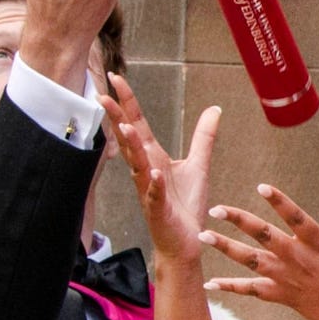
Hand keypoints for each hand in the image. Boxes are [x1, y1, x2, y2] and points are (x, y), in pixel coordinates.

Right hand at [101, 76, 220, 263]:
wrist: (187, 240)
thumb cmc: (186, 204)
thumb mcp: (199, 164)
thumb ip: (204, 136)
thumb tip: (214, 109)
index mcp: (153, 157)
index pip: (138, 124)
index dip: (127, 102)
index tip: (115, 78)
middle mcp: (146, 170)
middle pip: (129, 139)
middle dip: (117, 117)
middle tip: (103, 94)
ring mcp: (149, 190)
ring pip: (137, 165)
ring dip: (131, 147)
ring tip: (124, 127)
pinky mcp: (159, 209)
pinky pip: (154, 195)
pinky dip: (154, 184)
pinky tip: (153, 173)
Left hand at [202, 178, 318, 319]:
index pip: (297, 218)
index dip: (281, 203)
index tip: (262, 186)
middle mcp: (299, 259)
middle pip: (265, 237)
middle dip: (239, 222)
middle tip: (215, 208)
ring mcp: (286, 278)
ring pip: (251, 261)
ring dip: (226, 248)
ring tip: (203, 235)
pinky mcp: (279, 295)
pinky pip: (250, 290)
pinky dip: (229, 287)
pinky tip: (209, 283)